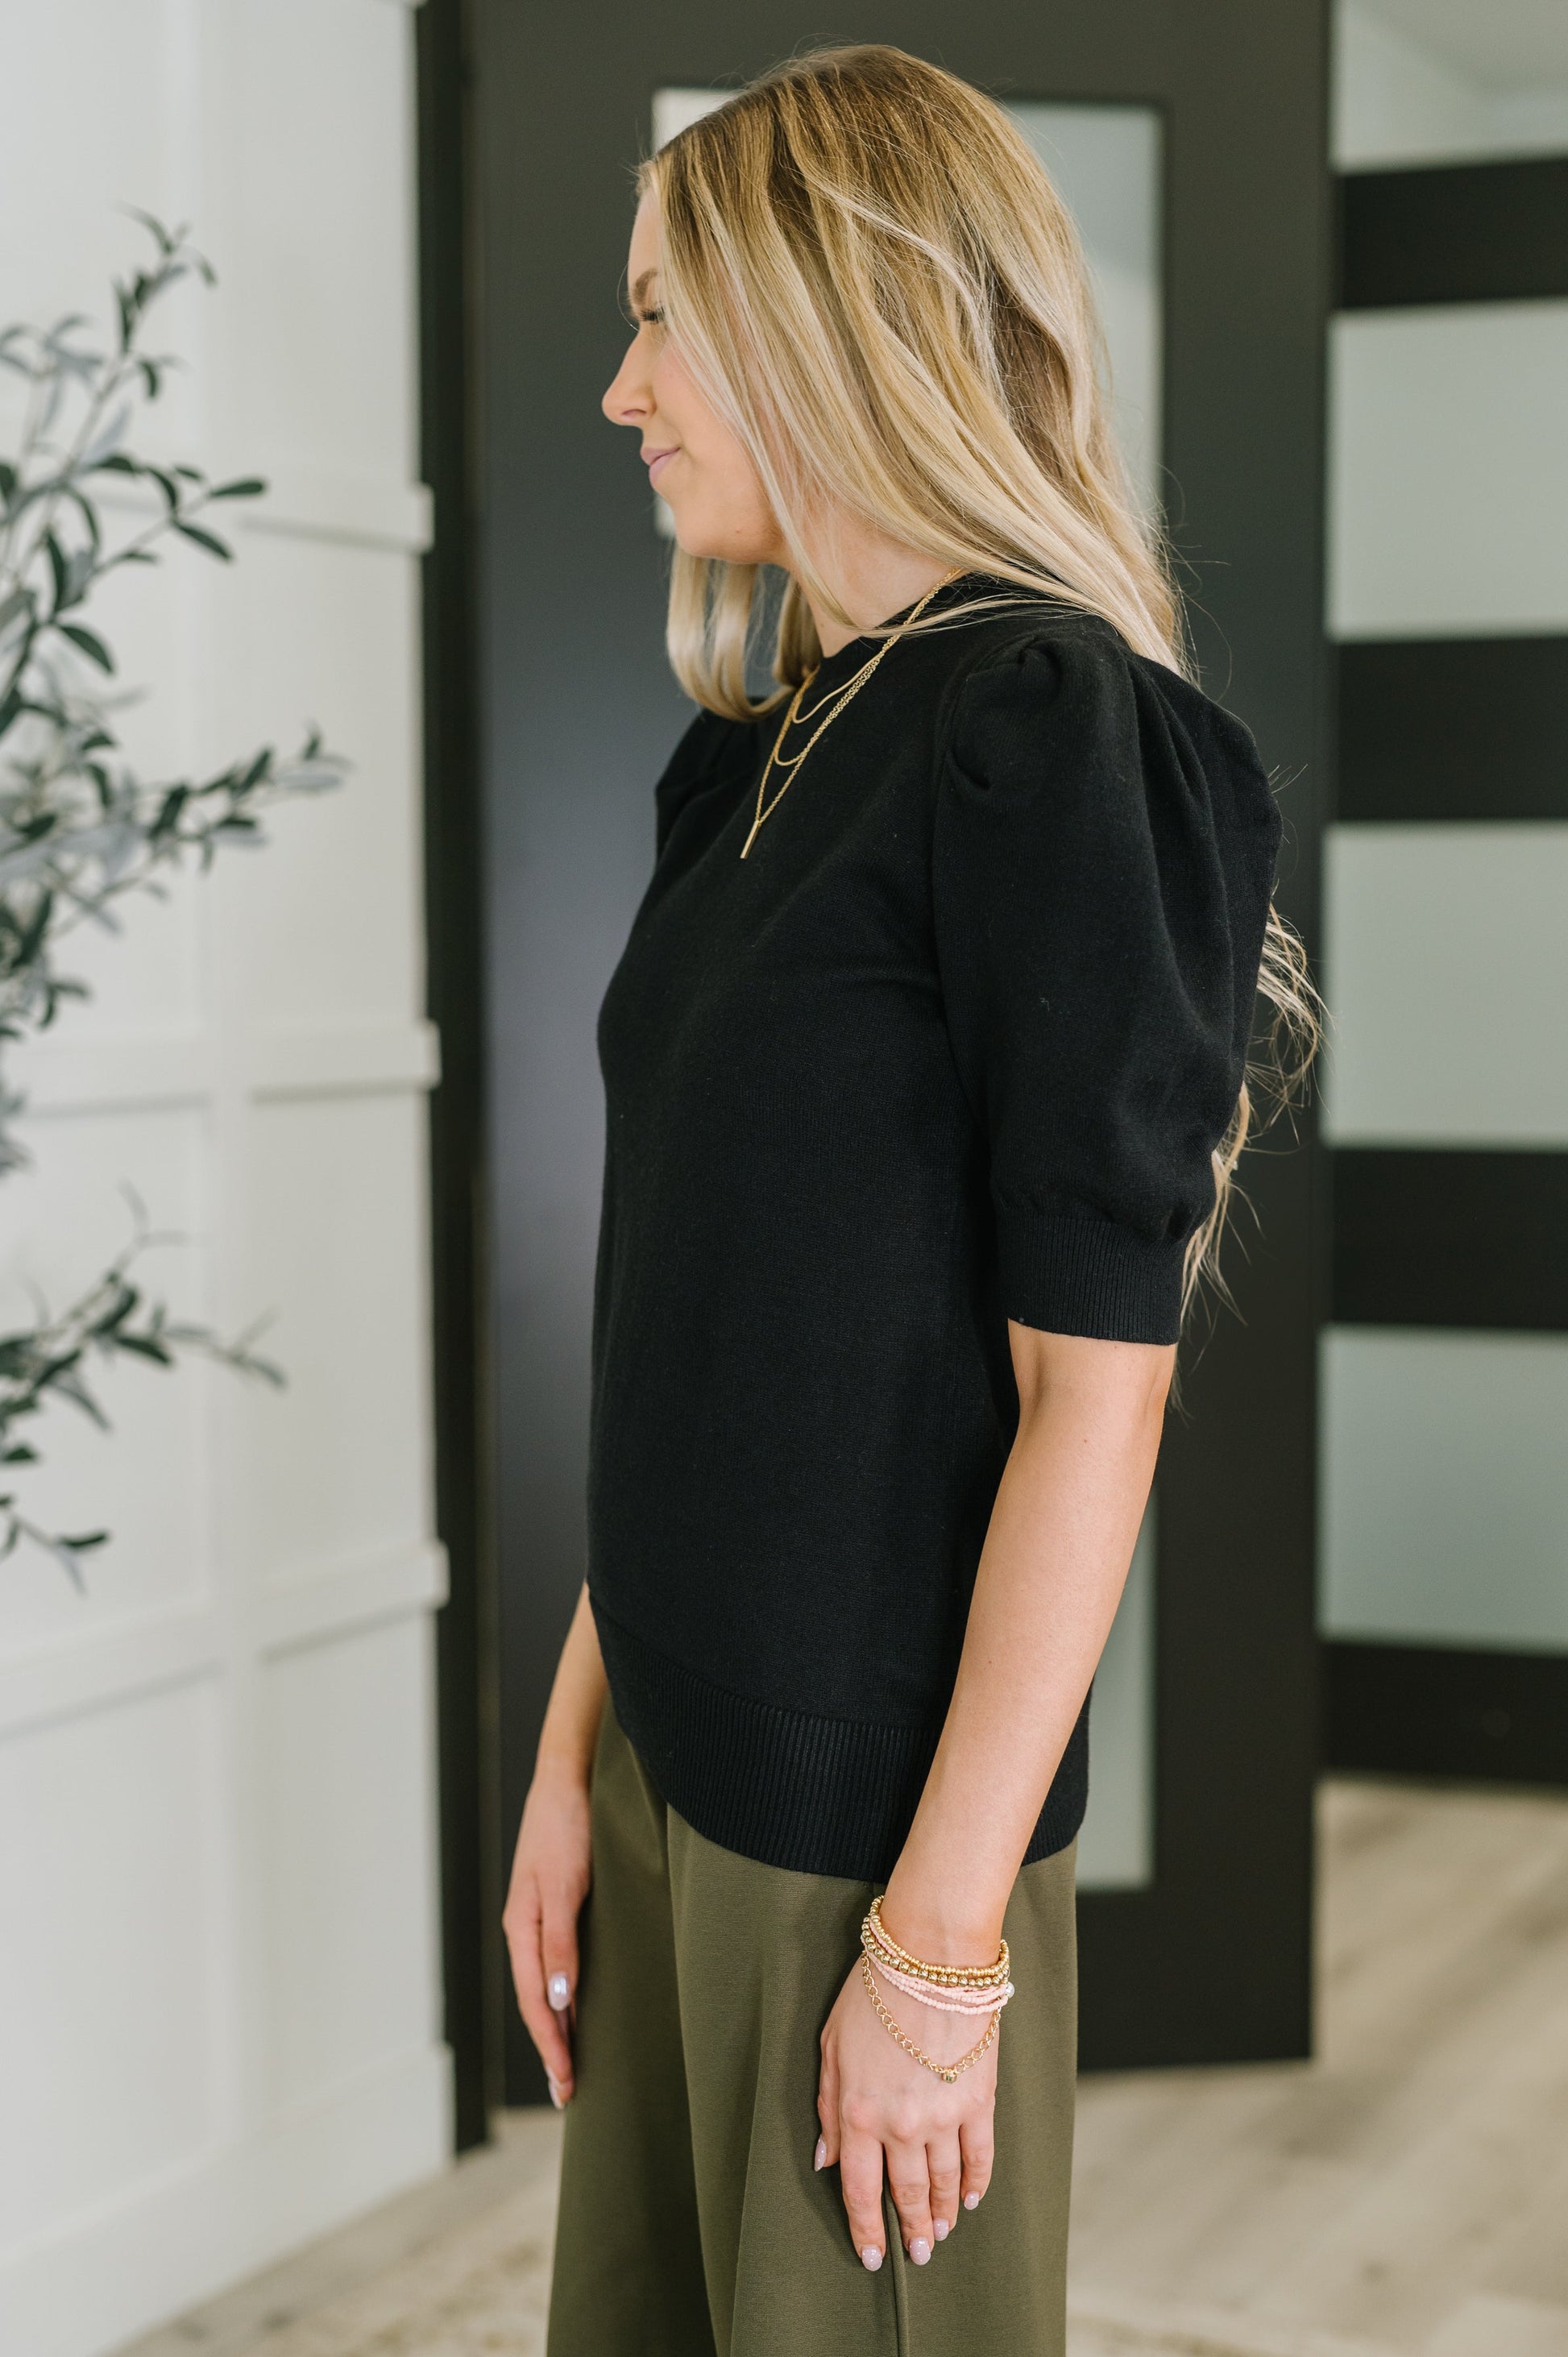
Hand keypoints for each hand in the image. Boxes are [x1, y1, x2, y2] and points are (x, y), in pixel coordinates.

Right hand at [503, 1758, 592, 2105]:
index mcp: (522, 1928)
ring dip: (559, 2027)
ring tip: (572, 2067)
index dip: (551, 2045)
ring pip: (548, 1987)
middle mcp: (528, 1930)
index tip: (566, 2083)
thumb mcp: (566, 1884)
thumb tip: (558, 1998)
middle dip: (552, 2049)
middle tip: (570, 2094)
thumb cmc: (567, 1825)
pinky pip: (559, 1966)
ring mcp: (543, 1919)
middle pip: (537, 2002)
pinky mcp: (561, 1907)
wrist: (570, 1777)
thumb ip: (560, 1941)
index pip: (535, 2002)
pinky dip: (566, 1997)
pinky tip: (578, 2011)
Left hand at [816, 1953, 997, 2269]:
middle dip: (912, 2228)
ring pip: (945, 2181)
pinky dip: (977, 2181)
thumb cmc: (871, 1994)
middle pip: (908, 2192)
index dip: (866, 2230)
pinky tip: (972, 2197)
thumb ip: (828, 2108)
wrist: (927, 1959)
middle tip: (918, 2252)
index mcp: (858, 2114)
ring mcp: (944, 2116)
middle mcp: (901, 2125)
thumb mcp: (830, 2046)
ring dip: (944, 2211)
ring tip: (943, 2230)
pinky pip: (981, 2154)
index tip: (872, 2256)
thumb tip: (825, 2158)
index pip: (860, 2190)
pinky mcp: (979, 2100)